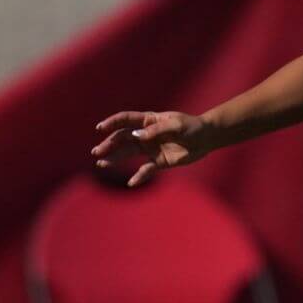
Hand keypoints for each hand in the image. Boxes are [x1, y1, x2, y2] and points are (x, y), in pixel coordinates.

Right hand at [90, 110, 213, 187]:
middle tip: (97, 152)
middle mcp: (146, 134)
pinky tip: (131, 182)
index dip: (112, 123)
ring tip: (102, 164)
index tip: (100, 128)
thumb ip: (157, 130)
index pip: (126, 120)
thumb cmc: (191, 126)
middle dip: (109, 144)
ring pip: (128, 153)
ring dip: (115, 159)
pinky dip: (139, 176)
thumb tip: (137, 137)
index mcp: (148, 120)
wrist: (206, 139)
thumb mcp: (176, 125)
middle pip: (122, 138)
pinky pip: (146, 169)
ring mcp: (150, 148)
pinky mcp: (158, 162)